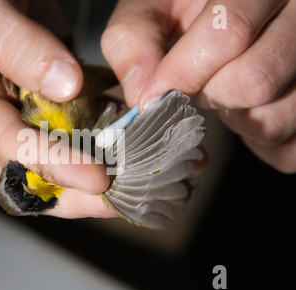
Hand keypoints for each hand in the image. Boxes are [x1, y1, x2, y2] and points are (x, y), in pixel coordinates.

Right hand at [0, 0, 114, 217]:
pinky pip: (60, 132)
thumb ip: (16, 42)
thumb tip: (67, 87)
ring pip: (46, 162)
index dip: (54, 166)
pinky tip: (121, 143)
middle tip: (119, 200)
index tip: (98, 179)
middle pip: (24, 173)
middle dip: (73, 192)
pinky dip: (92, 139)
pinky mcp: (30, 105)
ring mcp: (5, 115)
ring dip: (86, 173)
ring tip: (128, 179)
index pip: (6, 145)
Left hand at [102, 0, 295, 172]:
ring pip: (274, 120)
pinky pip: (287, 150)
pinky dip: (258, 145)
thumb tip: (141, 96)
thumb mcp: (159, 6)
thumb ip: (135, 38)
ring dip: (235, 122)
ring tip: (227, 94)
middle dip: (209, 96)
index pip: (229, 31)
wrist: (235, 11)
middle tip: (198, 86)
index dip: (182, 74)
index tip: (154, 97)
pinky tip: (248, 114)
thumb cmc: (193, 7)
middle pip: (253, 81)